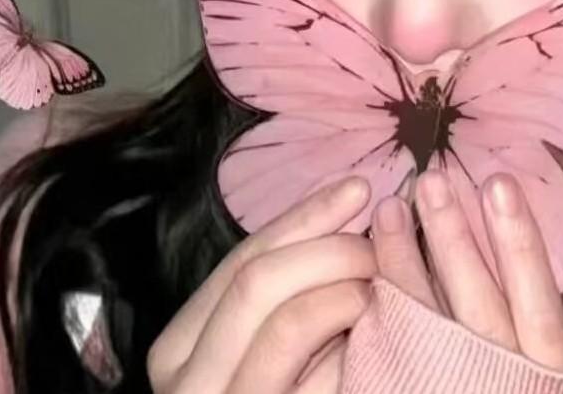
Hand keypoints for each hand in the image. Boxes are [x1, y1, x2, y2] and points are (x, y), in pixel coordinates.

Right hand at [147, 176, 375, 393]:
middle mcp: (186, 380)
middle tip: (380, 241)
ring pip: (288, 319)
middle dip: (329, 247)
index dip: (306, 216)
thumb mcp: (262, 341)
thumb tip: (349, 204)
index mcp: (180, 345)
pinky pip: (316, 370)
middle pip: (260, 281)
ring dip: (346, 286)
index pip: (244, 259)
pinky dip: (351, 336)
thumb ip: (287, 286)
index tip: (357, 188)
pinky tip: (377, 327)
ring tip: (382, 283)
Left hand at [371, 169, 562, 371]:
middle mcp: (507, 379)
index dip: (520, 242)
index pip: (539, 302)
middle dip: (455, 238)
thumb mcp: (519, 365)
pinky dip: (380, 319)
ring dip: (411, 263)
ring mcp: (467, 386)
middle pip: (480, 305)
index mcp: (544, 374)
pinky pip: (391, 361)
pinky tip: (364, 275)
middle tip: (431, 179)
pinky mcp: (416, 389)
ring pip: (434, 327)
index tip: (499, 184)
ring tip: (391, 207)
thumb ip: (504, 309)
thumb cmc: (494, 384)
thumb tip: (478, 239)